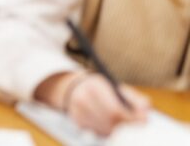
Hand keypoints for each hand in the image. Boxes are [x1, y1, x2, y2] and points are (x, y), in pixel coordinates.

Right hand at [35, 71, 149, 136]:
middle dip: (126, 126)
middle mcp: (82, 99)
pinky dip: (105, 131)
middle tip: (136, 126)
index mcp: (94, 87)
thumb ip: (135, 99)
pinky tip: (106, 122)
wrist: (76, 88)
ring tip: (120, 121)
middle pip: (110, 123)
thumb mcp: (118, 88)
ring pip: (104, 131)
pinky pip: (97, 133)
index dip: (131, 119)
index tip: (144, 122)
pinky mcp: (77, 122)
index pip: (115, 110)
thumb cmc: (104, 89)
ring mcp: (77, 111)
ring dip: (116, 130)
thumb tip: (146, 115)